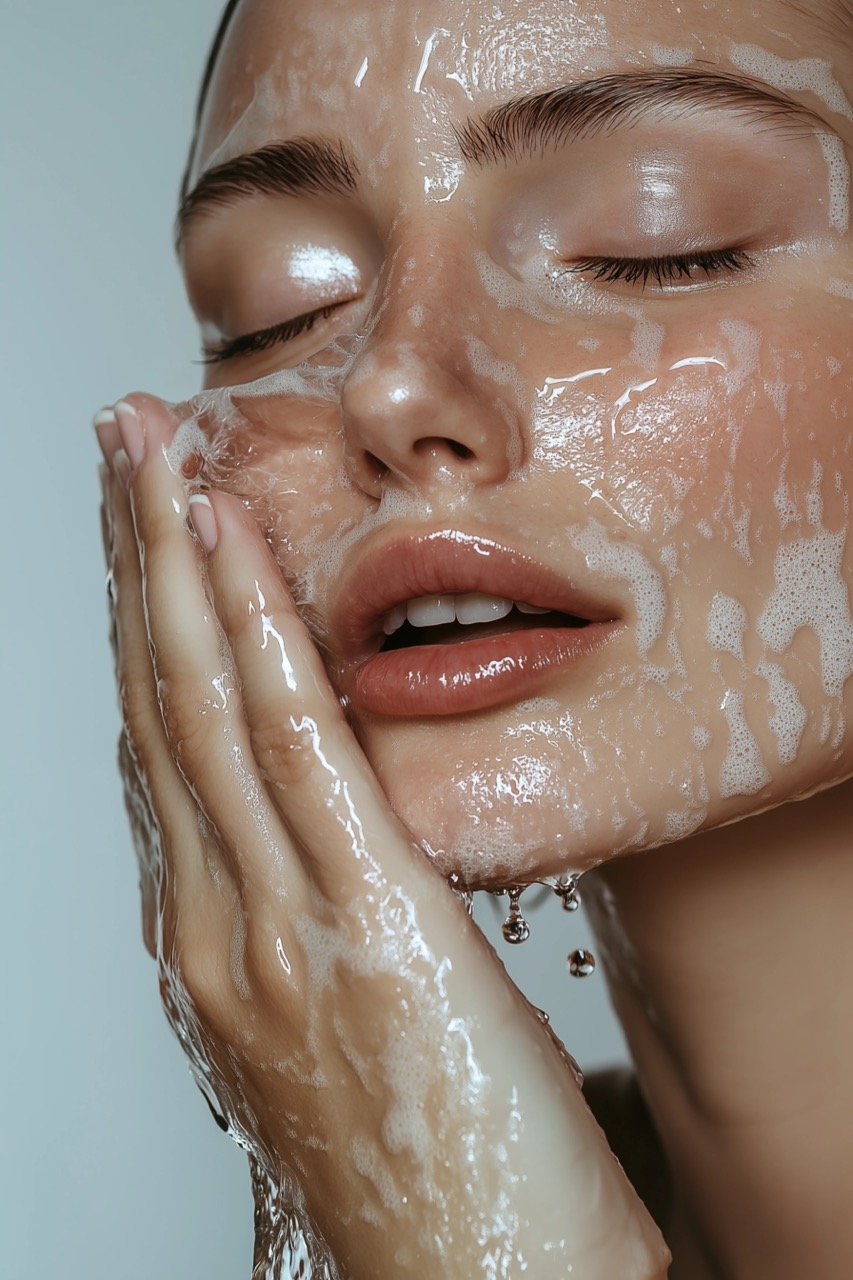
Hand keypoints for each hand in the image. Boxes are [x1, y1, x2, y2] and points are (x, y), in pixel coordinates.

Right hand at [99, 393, 669, 1278]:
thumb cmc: (425, 1159)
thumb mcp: (345, 1015)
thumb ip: (308, 908)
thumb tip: (308, 816)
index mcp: (216, 943)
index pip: (164, 748)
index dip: (142, 623)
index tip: (137, 526)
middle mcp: (219, 928)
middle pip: (159, 708)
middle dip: (134, 565)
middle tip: (120, 444)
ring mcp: (276, 932)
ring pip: (204, 715)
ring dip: (177, 573)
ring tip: (158, 460)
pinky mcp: (366, 934)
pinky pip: (297, 760)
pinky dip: (257, 645)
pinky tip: (238, 557)